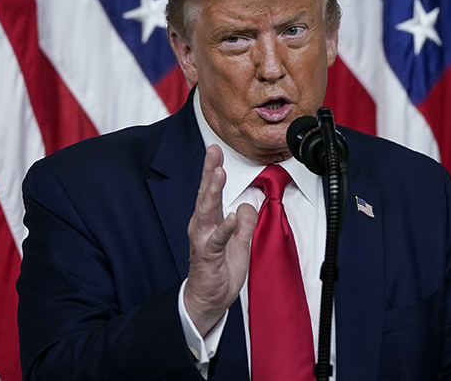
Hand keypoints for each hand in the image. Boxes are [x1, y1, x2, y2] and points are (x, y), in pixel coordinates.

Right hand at [182, 144, 257, 336]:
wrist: (209, 300)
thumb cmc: (220, 271)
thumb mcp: (239, 242)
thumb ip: (243, 223)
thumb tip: (248, 206)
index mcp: (209, 221)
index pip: (211, 191)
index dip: (213, 169)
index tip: (215, 150)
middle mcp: (202, 227)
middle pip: (206, 194)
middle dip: (209, 171)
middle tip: (213, 151)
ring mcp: (204, 240)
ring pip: (208, 211)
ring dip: (213, 191)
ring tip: (218, 173)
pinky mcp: (209, 256)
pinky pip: (218, 240)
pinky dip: (225, 227)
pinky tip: (231, 216)